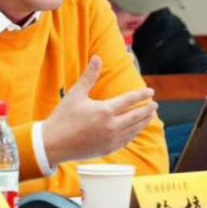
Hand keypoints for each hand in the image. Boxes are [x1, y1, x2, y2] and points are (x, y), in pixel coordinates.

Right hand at [42, 56, 157, 165]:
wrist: (52, 144)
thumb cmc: (62, 118)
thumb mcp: (75, 95)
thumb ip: (89, 77)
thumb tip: (97, 57)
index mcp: (104, 110)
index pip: (129, 100)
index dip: (142, 95)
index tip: (150, 92)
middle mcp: (111, 126)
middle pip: (136, 115)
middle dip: (148, 109)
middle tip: (154, 105)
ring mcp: (110, 139)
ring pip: (134, 129)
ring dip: (144, 122)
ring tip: (149, 116)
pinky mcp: (107, 150)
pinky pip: (126, 140)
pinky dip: (133, 134)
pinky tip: (135, 130)